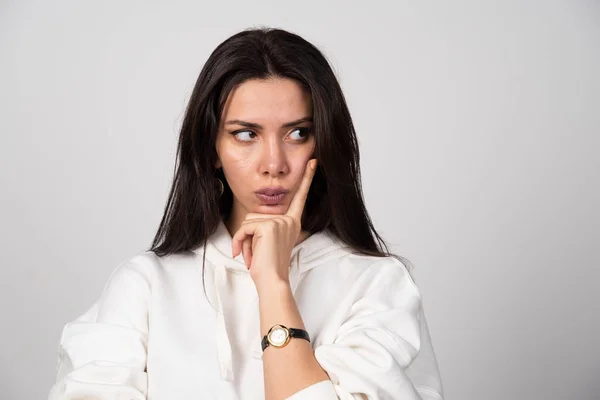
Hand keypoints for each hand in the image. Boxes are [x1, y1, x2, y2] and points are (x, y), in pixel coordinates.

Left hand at [231, 158, 316, 289]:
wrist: (272, 281)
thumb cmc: (268, 267)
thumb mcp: (268, 243)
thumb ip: (265, 227)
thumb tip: (249, 223)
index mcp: (293, 222)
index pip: (300, 197)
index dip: (307, 178)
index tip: (313, 161)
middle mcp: (289, 220)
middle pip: (257, 214)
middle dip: (249, 234)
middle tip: (255, 253)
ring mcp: (280, 222)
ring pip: (248, 220)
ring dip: (243, 240)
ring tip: (252, 255)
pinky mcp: (269, 226)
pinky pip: (244, 228)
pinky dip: (239, 241)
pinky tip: (245, 254)